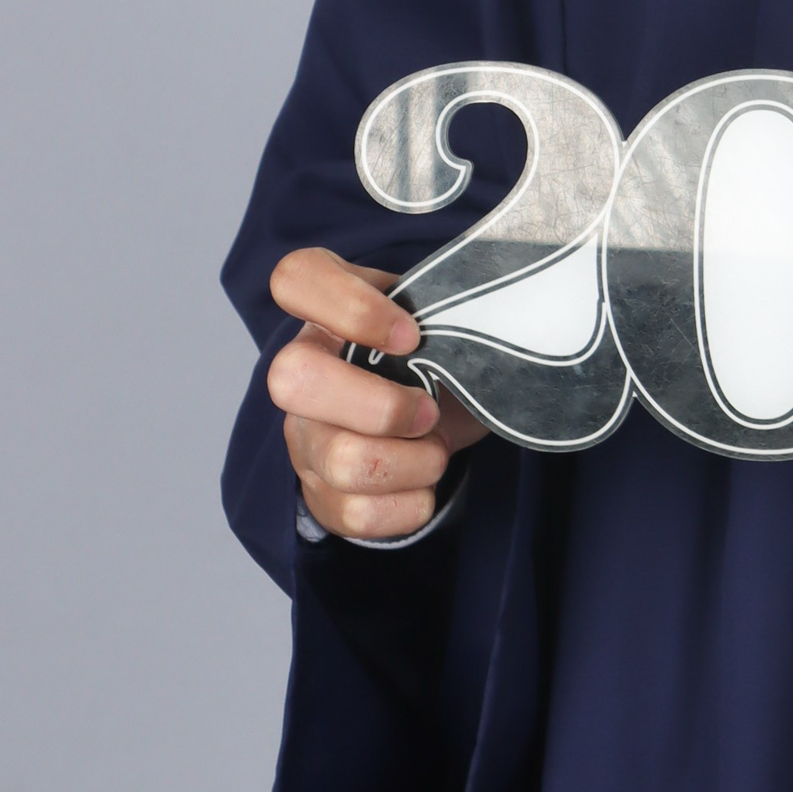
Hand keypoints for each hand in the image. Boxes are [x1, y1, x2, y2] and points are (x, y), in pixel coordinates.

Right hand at [266, 247, 484, 541]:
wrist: (434, 418)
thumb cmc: (437, 355)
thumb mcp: (439, 316)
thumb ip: (448, 304)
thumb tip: (501, 312)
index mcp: (328, 313)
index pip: (296, 277)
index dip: (351, 308)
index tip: (411, 334)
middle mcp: (300, 371)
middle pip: (292, 379)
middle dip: (380, 405)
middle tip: (428, 410)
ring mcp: (303, 436)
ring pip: (339, 460)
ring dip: (413, 462)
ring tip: (436, 450)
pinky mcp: (319, 493)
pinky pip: (355, 513)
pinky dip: (408, 505)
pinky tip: (422, 485)